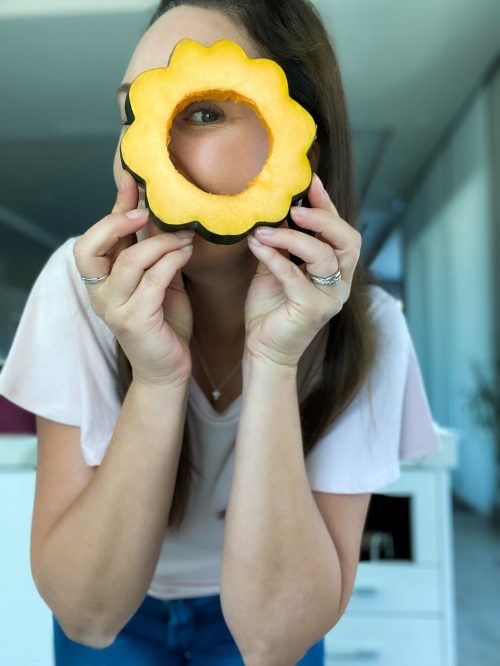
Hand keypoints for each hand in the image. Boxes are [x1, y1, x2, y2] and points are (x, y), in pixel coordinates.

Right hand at [73, 171, 194, 386]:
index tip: (131, 178)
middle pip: (89, 247)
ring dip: (161, 242)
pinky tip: (187, 253)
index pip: (97, 236)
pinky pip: (153, 280)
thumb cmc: (164, 321)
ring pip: (130, 261)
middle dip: (118, 223)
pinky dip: (172, 261)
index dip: (113, 205)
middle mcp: (99, 293)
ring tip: (185, 237)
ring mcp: (113, 308)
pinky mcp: (134, 320)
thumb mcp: (158, 278)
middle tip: (147, 211)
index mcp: (102, 279)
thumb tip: (161, 210)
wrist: (168, 367)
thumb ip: (154, 250)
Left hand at [244, 173, 361, 366]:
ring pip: (324, 256)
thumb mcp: (276, 268)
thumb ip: (281, 244)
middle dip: (323, 218)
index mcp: (336, 270)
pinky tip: (257, 246)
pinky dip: (275, 258)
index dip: (328, 204)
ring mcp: (330, 297)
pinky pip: (295, 276)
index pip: (341, 231)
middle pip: (348, 240)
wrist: (263, 349)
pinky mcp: (313, 310)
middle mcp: (341, 282)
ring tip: (265, 229)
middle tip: (293, 208)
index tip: (311, 180)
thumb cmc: (270, 309)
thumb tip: (272, 211)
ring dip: (292, 238)